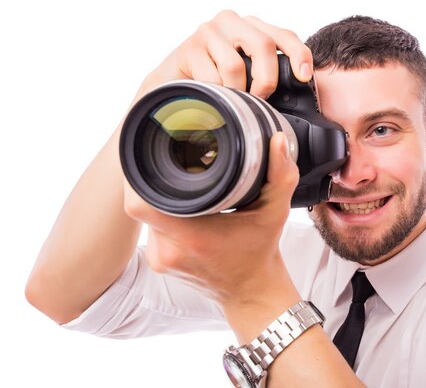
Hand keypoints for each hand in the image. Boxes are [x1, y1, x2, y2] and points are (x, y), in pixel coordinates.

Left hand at [123, 132, 298, 306]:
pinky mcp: (159, 261)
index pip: (140, 203)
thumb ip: (281, 174)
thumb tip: (278, 140)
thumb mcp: (275, 211)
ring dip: (159, 198)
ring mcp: (160, 258)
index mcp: (192, 237)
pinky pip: (150, 228)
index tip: (155, 158)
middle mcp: (168, 250)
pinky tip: (183, 208)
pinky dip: (163, 214)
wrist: (251, 292)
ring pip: (145, 215)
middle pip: (140, 203)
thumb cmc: (260, 253)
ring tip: (183, 187)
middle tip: (173, 164)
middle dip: (153, 180)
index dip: (138, 178)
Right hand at [134, 9, 313, 100]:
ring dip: (237, 90)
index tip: (304, 77)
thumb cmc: (216, 80)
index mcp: (252, 27)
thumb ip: (267, 72)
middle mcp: (232, 22)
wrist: (174, 83)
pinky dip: (217, 93)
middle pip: (263, 46)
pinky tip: (212, 95)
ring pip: (236, 66)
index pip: (284, 36)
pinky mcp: (190, 47)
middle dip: (266, 79)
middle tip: (260, 98)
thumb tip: (296, 89)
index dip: (299, 55)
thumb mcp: (247, 73)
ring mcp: (209, 31)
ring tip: (231, 98)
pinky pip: (213, 78)